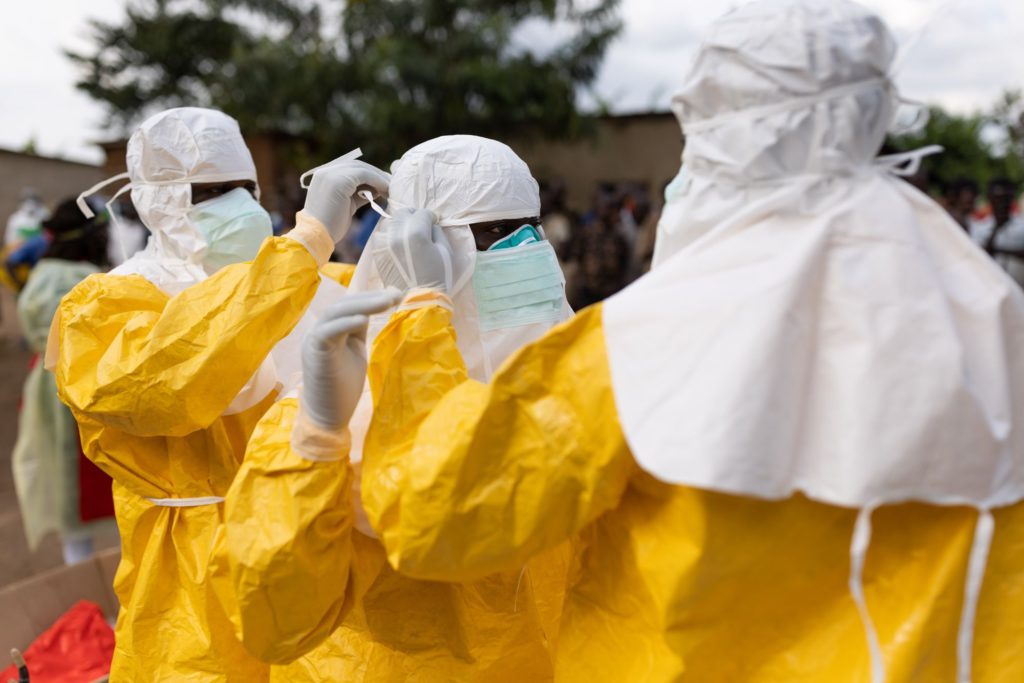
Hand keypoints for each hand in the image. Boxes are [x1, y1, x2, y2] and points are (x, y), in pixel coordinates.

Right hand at [299, 289, 402, 430]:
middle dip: (371, 297)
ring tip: (388, 301)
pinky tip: (364, 318)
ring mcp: (314, 339)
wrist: (327, 416)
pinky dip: (345, 322)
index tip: (394, 289)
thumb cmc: (342, 388)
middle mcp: (320, 330)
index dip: (368, 291)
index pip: (348, 303)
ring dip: (363, 304)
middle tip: (397, 294)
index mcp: (331, 329)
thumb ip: (358, 332)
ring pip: (336, 312)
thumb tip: (371, 310)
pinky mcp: (314, 352)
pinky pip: (327, 331)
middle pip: (344, 304)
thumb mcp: (355, 352)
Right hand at [303, 160, 389, 241]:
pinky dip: (378, 181)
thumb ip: (358, 194)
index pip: (350, 168)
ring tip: (392, 189)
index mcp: (324, 176)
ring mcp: (331, 174)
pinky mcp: (339, 180)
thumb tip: (377, 189)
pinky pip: (364, 175)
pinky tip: (386, 190)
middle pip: (357, 166)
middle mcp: (326, 171)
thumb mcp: (346, 205)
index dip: (369, 174)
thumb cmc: (330, 226)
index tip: (384, 184)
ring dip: (379, 177)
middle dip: (376, 174)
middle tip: (392, 184)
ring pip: (362, 169)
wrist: (316, 236)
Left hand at [371, 208, 452, 291]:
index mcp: (416, 233)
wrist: (419, 301)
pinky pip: (381, 236)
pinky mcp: (377, 254)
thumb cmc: (438, 277)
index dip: (431, 217)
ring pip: (390, 223)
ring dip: (400, 225)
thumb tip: (430, 224)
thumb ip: (437, 232)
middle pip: (403, 213)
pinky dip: (389, 237)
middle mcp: (397, 235)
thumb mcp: (445, 251)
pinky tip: (397, 245)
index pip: (423, 213)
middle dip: (413, 216)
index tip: (434, 222)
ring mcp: (384, 244)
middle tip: (420, 225)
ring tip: (407, 235)